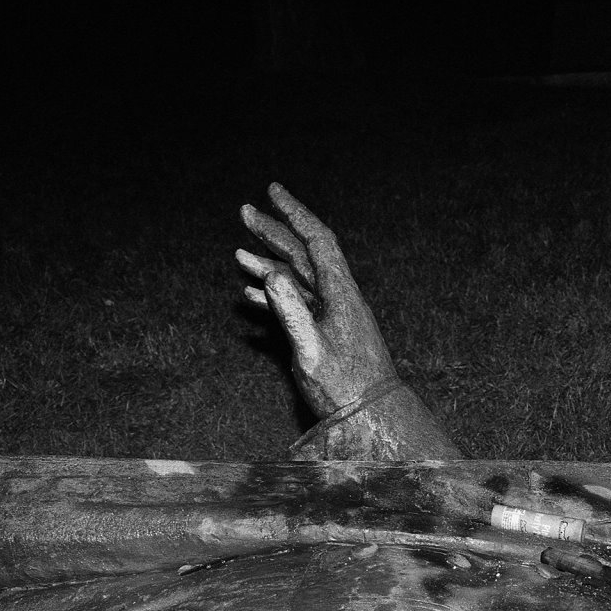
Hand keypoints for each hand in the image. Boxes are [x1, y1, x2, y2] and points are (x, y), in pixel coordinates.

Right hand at [237, 183, 398, 418]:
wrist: (372, 418)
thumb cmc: (346, 389)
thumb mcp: (312, 352)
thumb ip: (292, 313)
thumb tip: (272, 274)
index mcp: (341, 295)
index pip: (317, 241)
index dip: (295, 214)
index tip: (272, 192)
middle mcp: (340, 299)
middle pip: (304, 255)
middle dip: (275, 232)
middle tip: (244, 212)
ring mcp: (334, 317)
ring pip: (298, 281)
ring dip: (269, 264)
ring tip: (238, 253)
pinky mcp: (328, 335)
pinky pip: (299, 307)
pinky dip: (275, 297)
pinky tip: (252, 295)